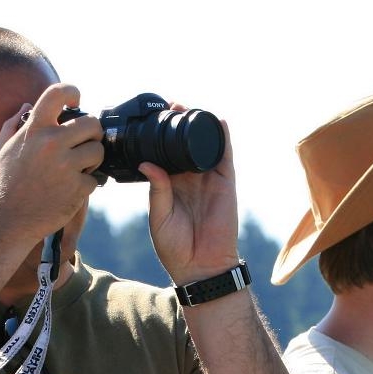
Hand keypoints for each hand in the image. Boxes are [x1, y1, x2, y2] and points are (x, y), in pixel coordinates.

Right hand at [0, 83, 103, 241]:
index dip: (72, 92)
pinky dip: (86, 185)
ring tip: (79, 168)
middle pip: (92, 123)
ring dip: (93, 160)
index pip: (58, 93)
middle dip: (92, 134)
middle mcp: (52, 143)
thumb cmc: (5, 184)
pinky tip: (71, 190)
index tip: (76, 100)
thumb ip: (14, 125)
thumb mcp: (3, 150)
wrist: (8, 220)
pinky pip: (95, 179)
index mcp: (34, 129)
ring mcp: (66, 166)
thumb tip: (27, 106)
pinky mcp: (77, 188)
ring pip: (99, 150)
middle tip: (84, 144)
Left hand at [140, 107, 241, 285]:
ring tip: (187, 106)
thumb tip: (146, 162)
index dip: (160, 137)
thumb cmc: (176, 248)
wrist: (201, 268)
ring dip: (198, 125)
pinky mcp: (226, 183)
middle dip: (179, 123)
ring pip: (204, 145)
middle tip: (169, 105)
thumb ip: (156, 189)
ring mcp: (208, 180)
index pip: (165, 155)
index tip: (151, 119)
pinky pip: (225, 156)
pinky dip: (223, 137)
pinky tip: (217, 120)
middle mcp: (189, 179)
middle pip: (184, 145)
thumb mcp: (159, 216)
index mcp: (170, 186)